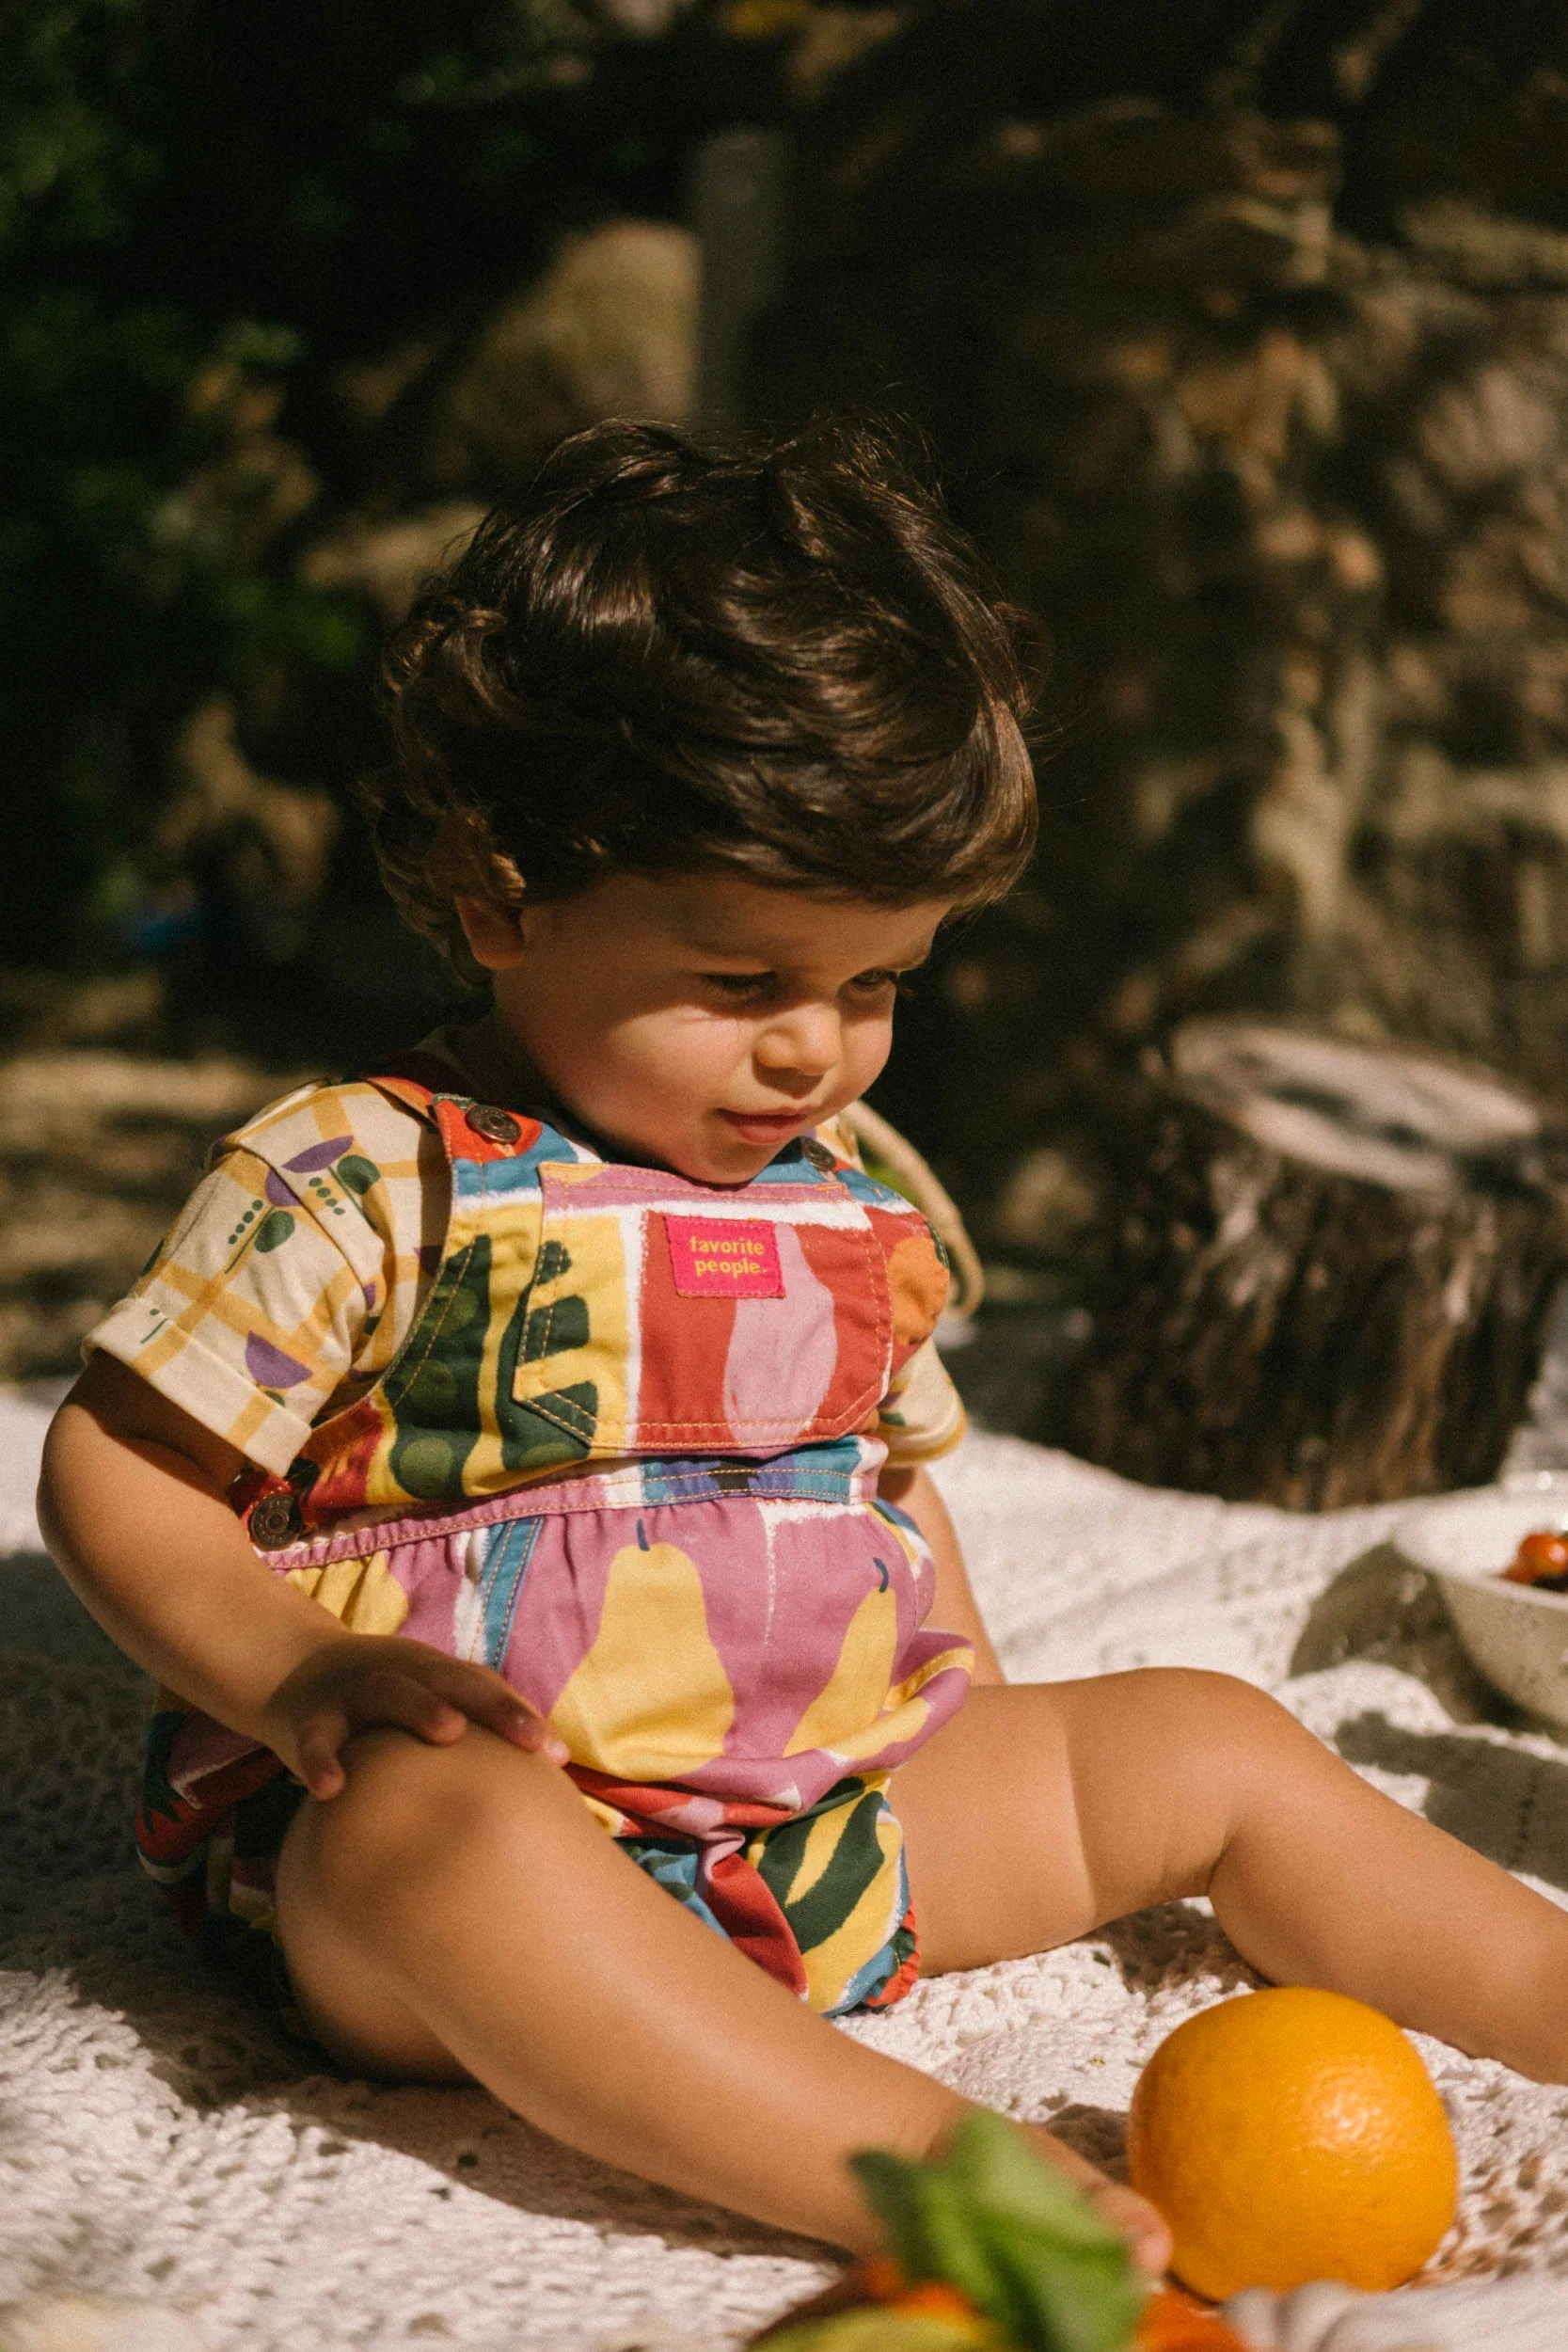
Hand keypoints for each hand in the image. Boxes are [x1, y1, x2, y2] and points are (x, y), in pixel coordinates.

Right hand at [263, 1634, 569, 1799]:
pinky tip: (332, 1789)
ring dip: (421, 1707)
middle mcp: (400, 1674)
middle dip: (491, 1706)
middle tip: (525, 1739)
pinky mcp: (309, 1717)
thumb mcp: (425, 1709)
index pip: (485, 1690)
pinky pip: (316, 1738)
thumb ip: (471, 1742)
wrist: (293, 1675)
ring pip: (390, 1691)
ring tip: (449, 1733)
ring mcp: (354, 1691)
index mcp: (433, 1675)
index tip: (557, 1756)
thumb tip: (538, 1790)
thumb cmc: (382, 1710)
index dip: (520, 1717)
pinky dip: (323, 1759)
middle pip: (451, 1682)